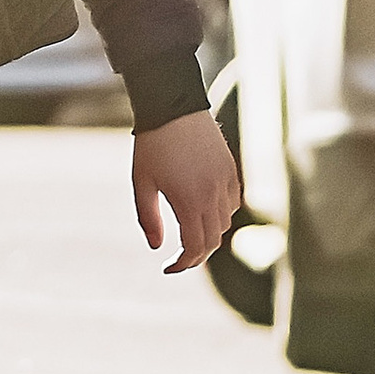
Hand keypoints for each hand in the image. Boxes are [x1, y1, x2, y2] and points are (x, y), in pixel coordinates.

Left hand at [132, 107, 240, 275]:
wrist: (173, 105)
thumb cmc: (151, 144)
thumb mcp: (142, 183)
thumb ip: (149, 218)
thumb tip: (157, 248)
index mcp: (189, 201)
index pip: (195, 248)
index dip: (183, 264)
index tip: (168, 268)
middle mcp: (213, 195)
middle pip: (212, 241)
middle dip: (195, 255)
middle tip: (178, 258)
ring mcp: (226, 181)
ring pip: (224, 223)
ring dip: (209, 234)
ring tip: (189, 234)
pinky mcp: (231, 169)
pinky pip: (233, 202)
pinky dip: (221, 214)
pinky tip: (204, 210)